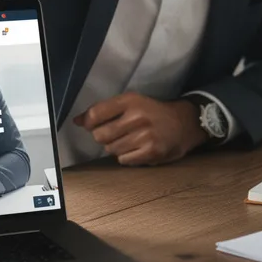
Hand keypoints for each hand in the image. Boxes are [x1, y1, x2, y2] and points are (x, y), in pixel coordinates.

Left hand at [75, 92, 207, 165]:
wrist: (184, 123)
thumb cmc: (153, 112)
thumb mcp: (132, 102)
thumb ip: (104, 110)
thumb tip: (77, 121)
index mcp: (130, 100)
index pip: (95, 114)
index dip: (87, 122)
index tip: (88, 125)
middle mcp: (137, 117)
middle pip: (100, 135)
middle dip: (102, 137)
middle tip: (114, 134)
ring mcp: (145, 136)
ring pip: (111, 149)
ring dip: (116, 147)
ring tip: (129, 140)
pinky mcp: (152, 152)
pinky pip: (124, 160)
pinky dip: (127, 157)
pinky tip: (137, 149)